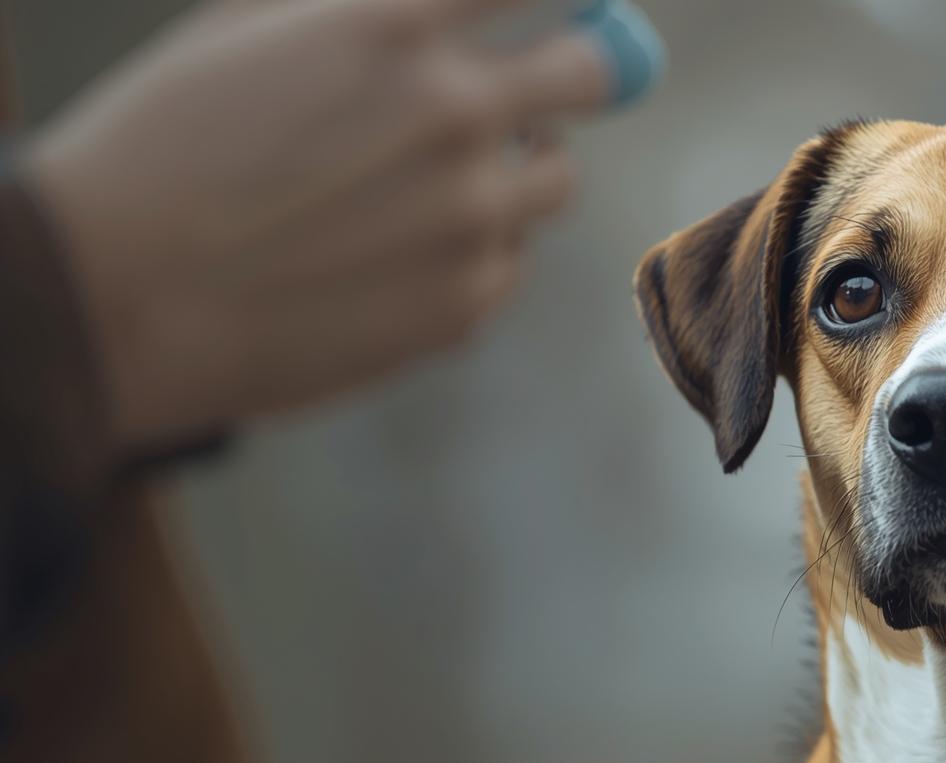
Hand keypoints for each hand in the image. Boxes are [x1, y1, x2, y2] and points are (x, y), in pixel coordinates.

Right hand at [23, 0, 614, 452]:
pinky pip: (506, 263)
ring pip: (553, 181)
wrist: (110, 299)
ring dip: (516, 170)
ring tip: (436, 183)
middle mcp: (456, 115)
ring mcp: (470, 219)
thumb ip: (358, 6)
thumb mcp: (244, 26)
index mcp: (395, 27)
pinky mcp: (465, 306)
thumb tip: (446, 13)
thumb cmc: (161, 146)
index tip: (549, 2)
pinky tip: (392, 257)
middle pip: (592, 72)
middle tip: (555, 77)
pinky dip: (470, 253)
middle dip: (579, 66)